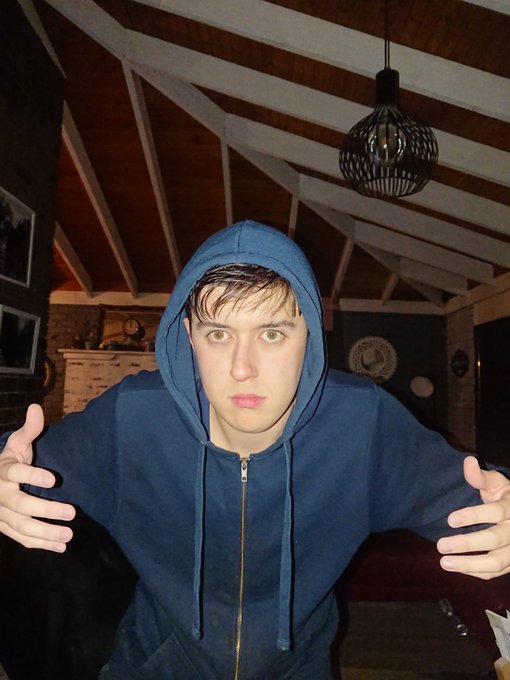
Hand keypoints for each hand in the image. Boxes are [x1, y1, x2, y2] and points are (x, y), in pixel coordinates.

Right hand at [0, 404, 74, 551]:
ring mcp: (0, 514)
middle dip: (46, 510)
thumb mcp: (17, 443)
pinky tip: (60, 546)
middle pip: (20, 505)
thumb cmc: (9, 459)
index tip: (54, 479)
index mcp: (3, 471)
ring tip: (69, 534)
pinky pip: (20, 538)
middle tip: (72, 512)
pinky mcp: (4, 528)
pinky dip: (40, 544)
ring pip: (20, 526)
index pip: (15, 474)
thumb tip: (36, 407)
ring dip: (45, 533)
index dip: (32, 476)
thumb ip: (29, 429)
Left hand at [437, 455, 509, 578]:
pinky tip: (456, 568)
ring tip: (444, 562)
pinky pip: (495, 572)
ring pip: (496, 562)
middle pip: (493, 540)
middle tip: (440, 545)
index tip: (450, 520)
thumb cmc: (504, 496)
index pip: (494, 513)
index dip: (473, 516)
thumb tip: (468, 461)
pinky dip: (476, 572)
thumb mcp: (495, 483)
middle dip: (466, 543)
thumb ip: (480, 476)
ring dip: (469, 564)